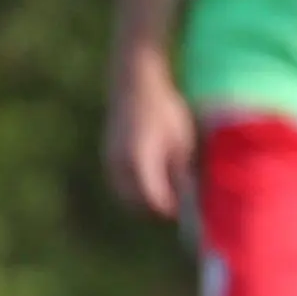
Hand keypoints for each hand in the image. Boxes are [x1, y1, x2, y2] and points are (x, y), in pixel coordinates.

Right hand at [105, 51, 196, 218]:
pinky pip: (119, 185)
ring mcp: (109, 161)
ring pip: (126, 197)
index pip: (155, 201)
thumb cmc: (163, 110)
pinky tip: (153, 179)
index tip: (187, 211)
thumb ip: (181, 174)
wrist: (134, 84)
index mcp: (140, 161)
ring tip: (168, 191)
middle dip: (158, 208)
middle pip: (138, 204)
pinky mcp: (107, 157)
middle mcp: (119, 164)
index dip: (171, 209)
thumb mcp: (181, 142)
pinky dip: (134, 190)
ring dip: (145, 201)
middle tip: (179, 205)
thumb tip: (189, 200)